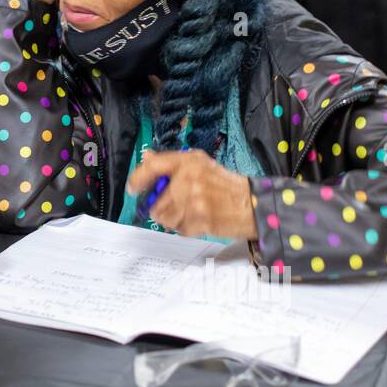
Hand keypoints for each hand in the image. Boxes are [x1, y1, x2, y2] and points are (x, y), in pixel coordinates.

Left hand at [124, 149, 256, 239]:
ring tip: (193, 213)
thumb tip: (147, 156)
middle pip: (156, 202)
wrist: (252, 205)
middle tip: (179, 207)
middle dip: (163, 209)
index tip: (133, 189)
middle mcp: (189, 178)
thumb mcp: (200, 165)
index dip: (138, 179)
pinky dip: (186, 229)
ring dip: (175, 220)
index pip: (153, 166)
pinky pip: (179, 230)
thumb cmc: (226, 186)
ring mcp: (194, 199)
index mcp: (189, 161)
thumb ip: (172, 163)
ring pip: (165, 218)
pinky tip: (200, 221)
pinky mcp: (199, 219)